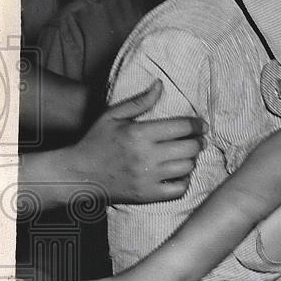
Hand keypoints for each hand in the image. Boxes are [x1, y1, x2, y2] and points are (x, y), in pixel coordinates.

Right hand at [69, 80, 206, 203]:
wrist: (78, 175)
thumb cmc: (95, 142)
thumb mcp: (112, 115)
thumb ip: (139, 101)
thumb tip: (160, 85)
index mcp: (139, 134)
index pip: (181, 127)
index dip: (197, 125)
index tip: (201, 125)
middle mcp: (146, 156)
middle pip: (189, 148)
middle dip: (198, 142)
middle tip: (198, 139)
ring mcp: (148, 178)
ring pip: (187, 167)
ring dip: (192, 159)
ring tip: (188, 154)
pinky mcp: (148, 195)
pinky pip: (179, 189)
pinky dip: (185, 180)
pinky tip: (180, 173)